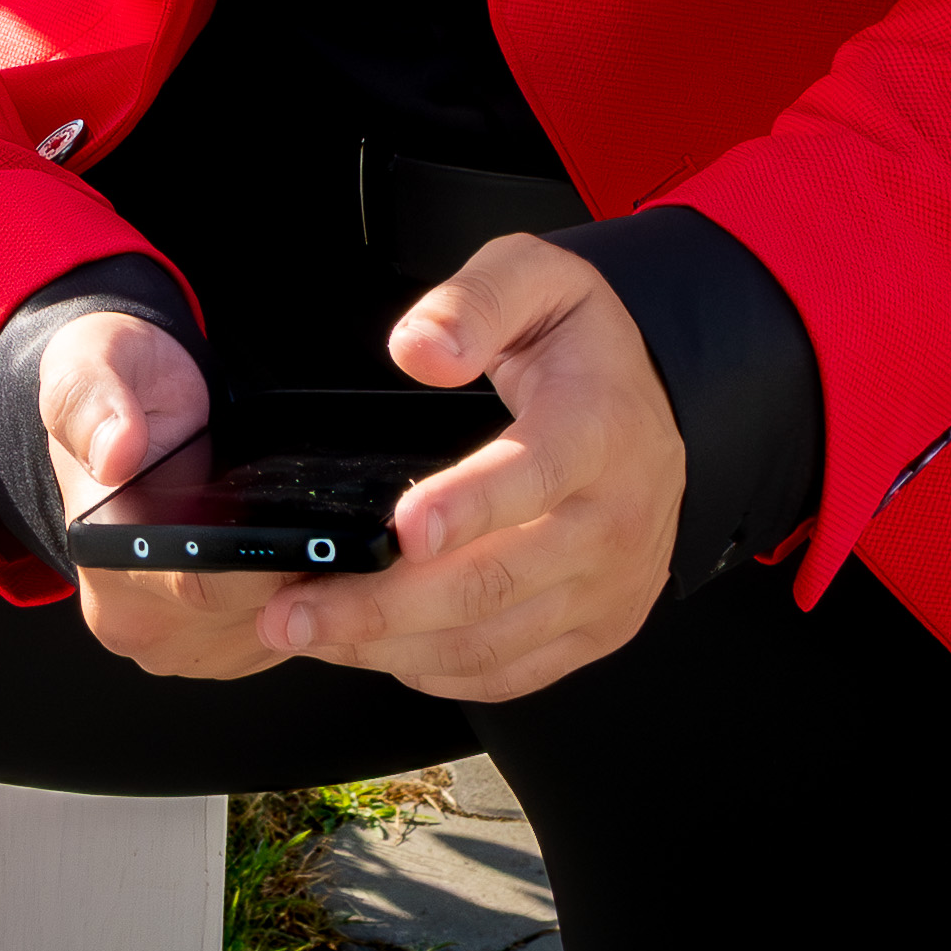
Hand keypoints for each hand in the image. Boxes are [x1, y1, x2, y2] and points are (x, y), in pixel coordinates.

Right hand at [43, 313, 293, 678]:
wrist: (131, 411)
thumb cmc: (115, 385)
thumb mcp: (91, 363)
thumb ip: (94, 400)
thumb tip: (116, 453)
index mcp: (102, 555)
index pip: (200, 584)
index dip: (267, 560)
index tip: (317, 526)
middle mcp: (131, 617)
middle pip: (250, 617)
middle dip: (306, 573)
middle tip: (344, 516)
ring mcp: (176, 644)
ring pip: (278, 634)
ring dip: (316, 590)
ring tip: (328, 526)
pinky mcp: (217, 650)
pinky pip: (284, 638)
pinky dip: (311, 601)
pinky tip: (316, 551)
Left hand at [262, 233, 685, 705]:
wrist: (656, 408)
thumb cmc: (583, 347)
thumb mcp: (538, 280)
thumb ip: (475, 302)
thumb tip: (419, 350)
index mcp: (599, 430)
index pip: (534, 476)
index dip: (467, 506)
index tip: (400, 529)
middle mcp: (612, 521)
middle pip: (494, 581)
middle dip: (382, 606)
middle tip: (293, 612)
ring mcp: (606, 587)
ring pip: (491, 639)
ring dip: (390, 648)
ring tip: (308, 634)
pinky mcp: (594, 629)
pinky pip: (509, 671)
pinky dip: (434, 669)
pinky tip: (373, 651)